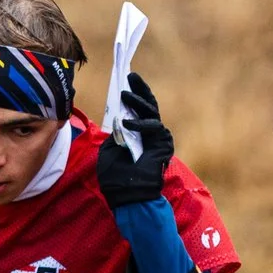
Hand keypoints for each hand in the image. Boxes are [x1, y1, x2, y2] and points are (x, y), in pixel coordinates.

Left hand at [94, 71, 174, 206]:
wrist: (125, 196)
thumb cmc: (114, 177)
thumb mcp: (109, 149)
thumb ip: (115, 133)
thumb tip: (118, 118)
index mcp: (135, 134)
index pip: (137, 110)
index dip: (134, 94)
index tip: (127, 80)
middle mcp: (148, 134)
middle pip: (148, 106)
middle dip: (140, 90)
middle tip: (131, 76)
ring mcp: (157, 139)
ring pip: (151, 113)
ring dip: (138, 102)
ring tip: (124, 95)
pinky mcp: (163, 145)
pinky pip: (154, 128)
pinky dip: (140, 125)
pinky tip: (127, 123)